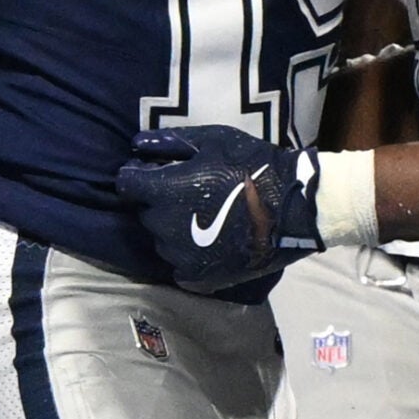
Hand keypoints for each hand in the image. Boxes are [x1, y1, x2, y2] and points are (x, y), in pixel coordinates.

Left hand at [117, 126, 321, 291]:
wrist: (292, 209)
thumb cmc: (251, 166)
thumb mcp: (212, 140)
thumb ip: (168, 142)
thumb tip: (136, 145)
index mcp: (163, 191)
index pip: (126, 184)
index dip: (138, 175)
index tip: (156, 172)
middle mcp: (163, 227)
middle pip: (146, 211)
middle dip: (159, 201)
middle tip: (190, 191)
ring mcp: (179, 256)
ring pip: (162, 239)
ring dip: (173, 228)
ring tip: (205, 216)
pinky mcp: (197, 277)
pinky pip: (178, 264)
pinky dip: (188, 254)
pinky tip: (210, 241)